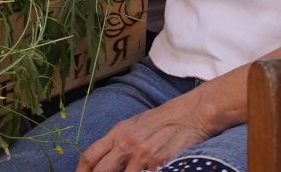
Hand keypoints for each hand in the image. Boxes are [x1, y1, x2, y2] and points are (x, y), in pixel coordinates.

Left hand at [75, 93, 220, 171]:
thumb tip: (103, 161)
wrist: (191, 113)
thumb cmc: (162, 120)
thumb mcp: (134, 126)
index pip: (90, 156)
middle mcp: (126, 143)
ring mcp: (142, 154)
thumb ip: (118, 142)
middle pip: (101, 171)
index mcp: (117, 133)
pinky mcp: (159, 162)